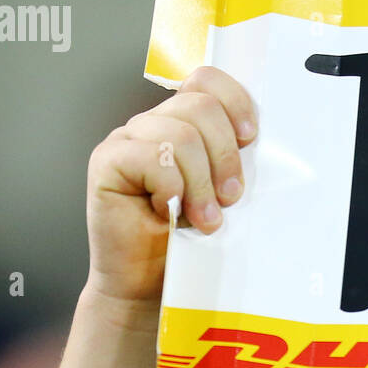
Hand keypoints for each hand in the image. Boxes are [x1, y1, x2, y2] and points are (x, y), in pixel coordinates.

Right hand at [84, 66, 256, 304]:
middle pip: (201, 107)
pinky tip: (169, 214)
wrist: (152, 287)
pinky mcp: (107, 162)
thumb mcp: (222, 198)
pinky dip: (171, 189)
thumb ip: (233, 166)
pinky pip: (152, 157)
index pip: (206, 81)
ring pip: (180, 135)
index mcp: (183, 126)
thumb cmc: (188, 247)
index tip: (251, 140)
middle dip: (225, 157)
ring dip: (201, 183)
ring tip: (203, 219)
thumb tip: (260, 144)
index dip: (235, 102)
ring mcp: (127, 141)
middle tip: (229, 199)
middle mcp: (153, 126)